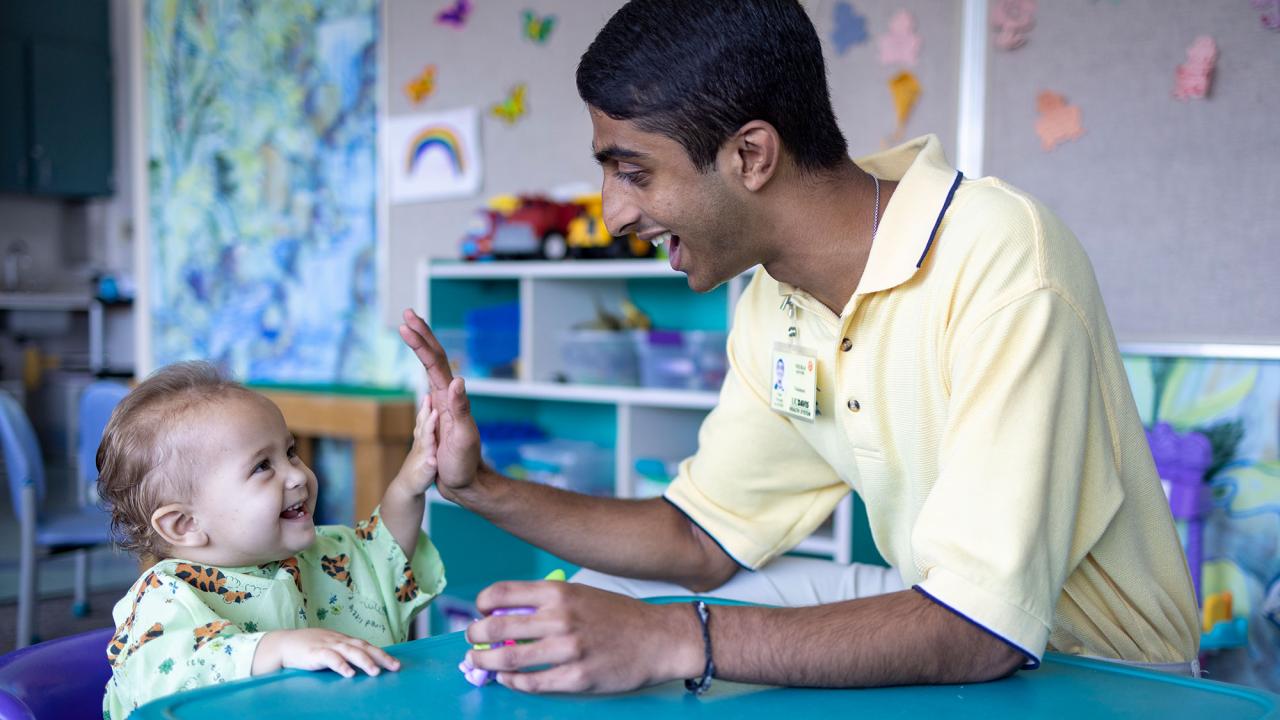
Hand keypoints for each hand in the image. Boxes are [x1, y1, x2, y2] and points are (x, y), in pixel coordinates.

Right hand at [253, 629, 401, 677]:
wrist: (283, 644)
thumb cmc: (308, 648)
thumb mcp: (329, 648)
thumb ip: (344, 654)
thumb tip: (362, 664)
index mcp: (343, 640)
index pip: (367, 646)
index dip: (382, 654)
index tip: (396, 664)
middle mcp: (339, 641)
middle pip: (364, 647)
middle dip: (380, 657)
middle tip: (394, 667)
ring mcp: (328, 646)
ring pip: (350, 652)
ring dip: (364, 661)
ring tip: (375, 672)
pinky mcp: (315, 653)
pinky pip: (330, 658)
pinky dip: (341, 665)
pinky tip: (349, 673)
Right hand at [398, 309, 481, 501]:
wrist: (467, 483)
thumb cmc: (464, 464)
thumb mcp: (463, 438)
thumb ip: (461, 410)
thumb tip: (458, 380)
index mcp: (450, 398)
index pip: (435, 362)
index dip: (421, 341)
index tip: (406, 323)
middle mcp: (448, 395)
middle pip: (435, 356)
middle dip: (421, 333)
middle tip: (406, 313)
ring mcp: (445, 402)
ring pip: (433, 365)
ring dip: (422, 343)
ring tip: (410, 327)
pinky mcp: (440, 411)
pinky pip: (431, 378)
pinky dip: (424, 363)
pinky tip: (422, 359)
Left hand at [464, 581, 704, 693]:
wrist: (659, 638)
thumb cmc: (618, 616)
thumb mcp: (582, 595)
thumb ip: (546, 603)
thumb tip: (506, 615)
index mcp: (559, 593)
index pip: (502, 593)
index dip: (483, 603)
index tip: (480, 611)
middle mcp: (560, 618)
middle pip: (498, 627)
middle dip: (476, 635)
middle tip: (473, 641)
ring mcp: (568, 649)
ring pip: (509, 659)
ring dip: (486, 663)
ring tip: (480, 664)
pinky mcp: (577, 677)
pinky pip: (532, 682)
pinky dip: (514, 682)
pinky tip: (510, 680)